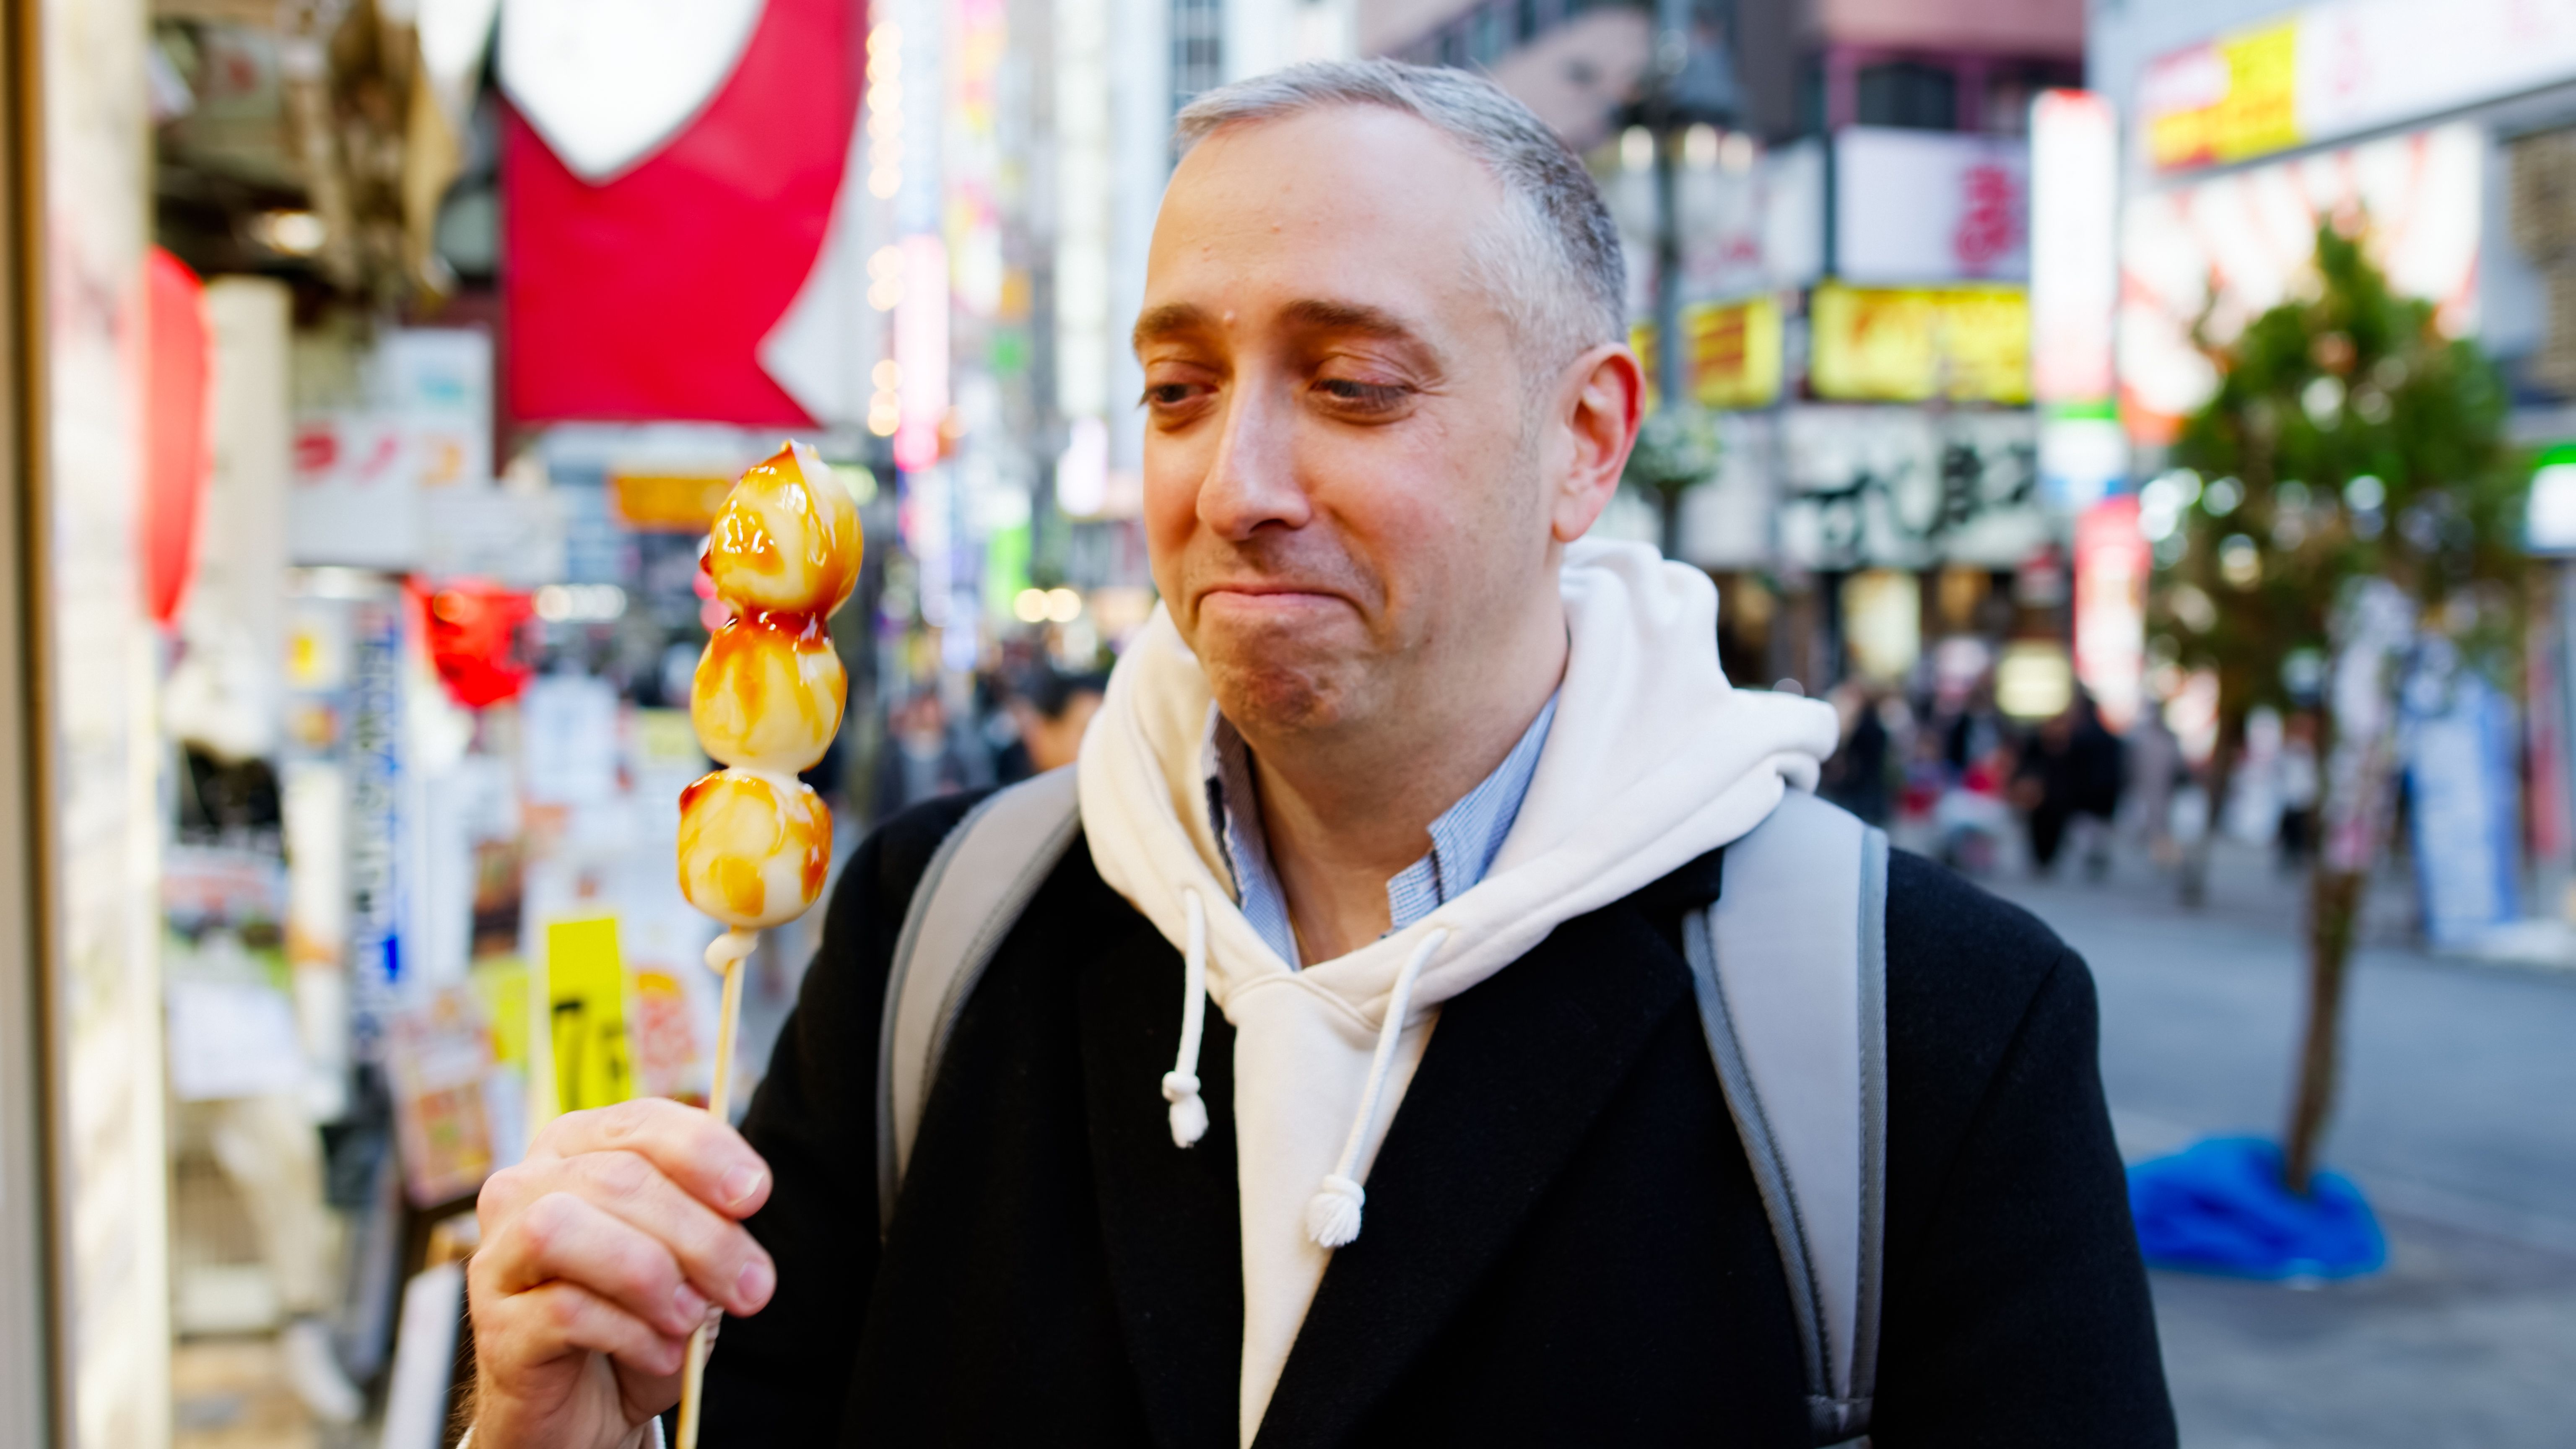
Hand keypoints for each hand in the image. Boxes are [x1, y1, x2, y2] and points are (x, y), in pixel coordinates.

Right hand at [467, 1098, 776, 1448]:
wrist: (589, 1406)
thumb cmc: (641, 1316)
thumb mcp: (689, 1260)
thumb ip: (709, 1219)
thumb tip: (742, 1195)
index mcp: (576, 1150)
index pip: (642, 1122)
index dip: (704, 1152)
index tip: (754, 1196)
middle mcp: (524, 1188)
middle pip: (618, 1179)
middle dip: (701, 1235)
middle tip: (749, 1289)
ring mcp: (498, 1257)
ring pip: (562, 1227)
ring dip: (649, 1275)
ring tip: (689, 1318)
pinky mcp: (496, 1327)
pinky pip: (562, 1310)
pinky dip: (631, 1333)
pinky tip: (660, 1354)